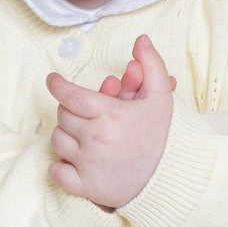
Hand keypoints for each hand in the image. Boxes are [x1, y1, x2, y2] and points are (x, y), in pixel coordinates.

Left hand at [46, 35, 173, 208]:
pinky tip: (72, 161)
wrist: (175, 178)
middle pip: (63, 116)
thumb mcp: (162, 97)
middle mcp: (95, 138)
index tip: (53, 80)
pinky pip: (56, 173)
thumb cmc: (167, 137)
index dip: (57, 84)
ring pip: (58, 141)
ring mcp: (88, 164)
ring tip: (83, 133)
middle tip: (83, 111)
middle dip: (70, 110)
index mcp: (110, 114)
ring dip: (66, 135)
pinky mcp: (86, 187)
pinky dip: (59, 167)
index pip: (69, 95)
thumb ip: (152, 65)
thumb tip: (141, 39)